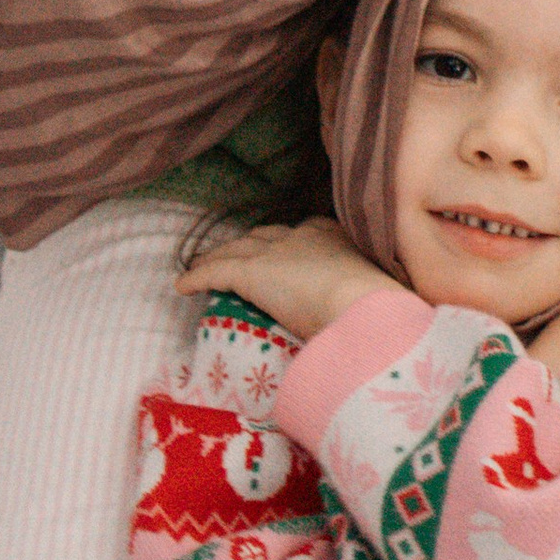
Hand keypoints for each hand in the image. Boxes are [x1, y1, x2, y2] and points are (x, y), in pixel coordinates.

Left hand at [176, 217, 392, 342]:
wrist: (364, 305)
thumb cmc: (377, 307)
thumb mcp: (374, 295)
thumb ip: (365, 301)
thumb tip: (374, 326)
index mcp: (334, 237)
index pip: (304, 232)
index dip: (287, 242)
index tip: (283, 250)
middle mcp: (302, 236)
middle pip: (264, 236)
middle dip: (249, 245)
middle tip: (236, 255)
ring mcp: (275, 252)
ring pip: (236, 250)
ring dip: (219, 256)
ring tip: (205, 265)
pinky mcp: (252, 272)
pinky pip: (215, 272)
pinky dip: (197, 277)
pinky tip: (182, 285)